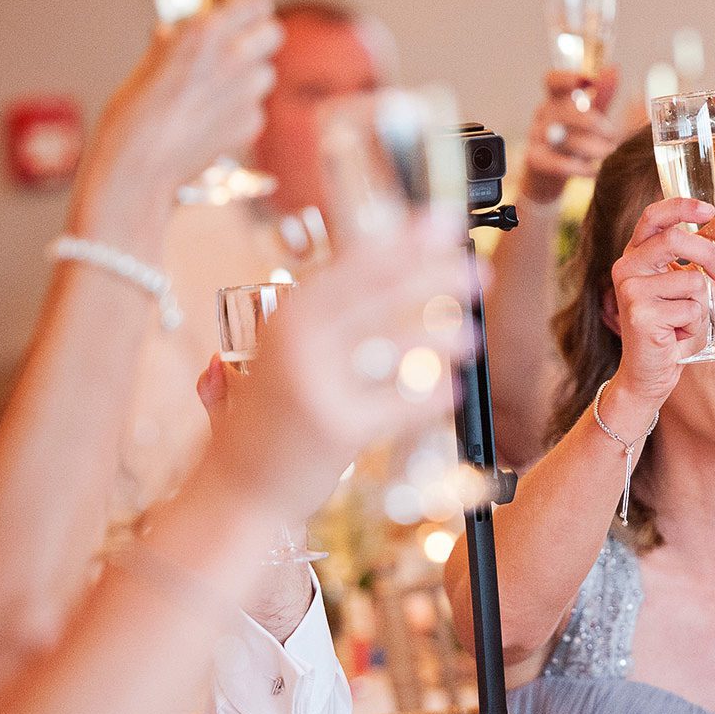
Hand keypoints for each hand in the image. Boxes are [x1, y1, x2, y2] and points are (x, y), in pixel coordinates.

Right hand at [70, 0, 283, 253]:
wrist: (139, 166)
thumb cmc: (132, 116)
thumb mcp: (148, 64)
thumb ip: (173, 44)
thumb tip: (176, 33)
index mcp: (206, 31)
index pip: (256, 2)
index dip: (250, 9)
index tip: (244, 13)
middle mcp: (234, 56)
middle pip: (273, 34)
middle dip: (258, 38)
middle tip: (238, 49)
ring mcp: (248, 92)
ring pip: (267, 74)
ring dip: (250, 77)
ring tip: (217, 92)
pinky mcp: (252, 123)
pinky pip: (257, 108)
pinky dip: (241, 112)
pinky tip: (212, 122)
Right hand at [204, 223, 472, 521]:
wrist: (236, 492)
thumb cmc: (268, 421)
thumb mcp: (284, 356)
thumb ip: (323, 317)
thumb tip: (384, 270)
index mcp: (288, 316)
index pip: (355, 264)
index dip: (404, 240)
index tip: (443, 222)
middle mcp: (298, 342)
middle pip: (380, 293)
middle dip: (436, 274)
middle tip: (478, 266)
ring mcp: (317, 385)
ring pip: (394, 345)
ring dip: (441, 337)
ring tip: (472, 334)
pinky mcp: (337, 430)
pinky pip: (399, 405)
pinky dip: (431, 396)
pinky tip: (455, 389)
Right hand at [524, 67, 620, 203]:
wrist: (550, 176)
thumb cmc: (573, 140)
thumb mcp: (590, 115)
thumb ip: (601, 94)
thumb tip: (613, 69)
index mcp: (555, 99)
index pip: (552, 80)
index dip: (567, 77)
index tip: (589, 80)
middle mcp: (543, 114)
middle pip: (562, 109)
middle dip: (590, 121)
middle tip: (612, 133)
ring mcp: (536, 137)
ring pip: (561, 137)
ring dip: (588, 146)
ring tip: (608, 153)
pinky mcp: (535, 161)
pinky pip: (556, 163)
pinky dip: (578, 167)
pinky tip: (595, 170)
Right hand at [606, 197, 714, 412]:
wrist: (647, 373)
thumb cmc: (668, 329)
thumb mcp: (678, 289)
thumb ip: (690, 264)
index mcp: (635, 256)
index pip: (653, 217)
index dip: (682, 207)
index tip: (710, 210)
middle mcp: (626, 268)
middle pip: (675, 240)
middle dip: (709, 254)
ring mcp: (631, 291)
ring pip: (692, 281)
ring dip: (700, 305)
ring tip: (682, 321)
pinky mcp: (641, 315)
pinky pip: (692, 309)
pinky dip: (695, 326)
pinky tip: (675, 336)